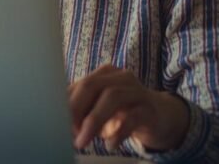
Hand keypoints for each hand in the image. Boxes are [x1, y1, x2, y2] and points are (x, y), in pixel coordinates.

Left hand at [67, 64, 188, 151]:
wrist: (161, 117)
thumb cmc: (124, 112)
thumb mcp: (102, 108)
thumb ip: (83, 110)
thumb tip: (58, 122)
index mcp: (104, 74)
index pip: (79, 84)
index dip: (65, 103)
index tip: (57, 123)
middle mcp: (120, 77)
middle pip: (91, 85)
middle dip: (75, 109)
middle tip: (68, 132)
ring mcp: (137, 91)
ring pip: (112, 97)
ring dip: (93, 121)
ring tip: (83, 141)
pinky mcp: (149, 109)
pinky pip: (132, 117)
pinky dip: (118, 132)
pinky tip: (110, 144)